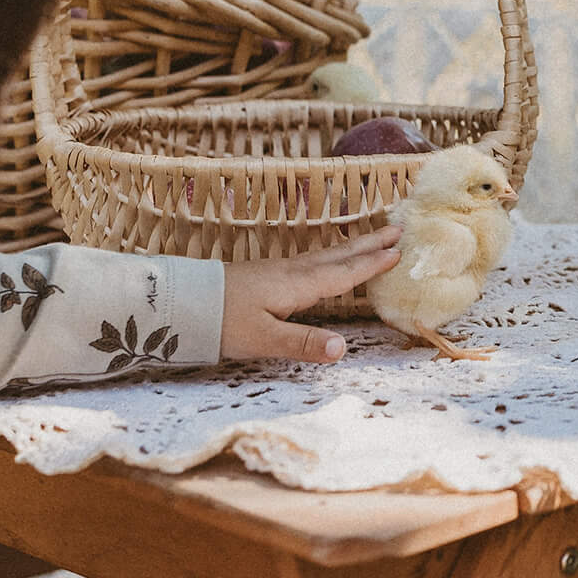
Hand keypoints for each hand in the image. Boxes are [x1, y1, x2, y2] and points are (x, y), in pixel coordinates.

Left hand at [219, 225, 400, 363]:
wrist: (179, 302)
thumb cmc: (220, 321)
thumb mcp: (262, 339)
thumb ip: (302, 343)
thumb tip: (342, 348)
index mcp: (297, 286)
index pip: (342, 274)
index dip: (371, 265)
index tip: (398, 251)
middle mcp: (292, 273)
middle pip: (339, 256)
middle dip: (369, 244)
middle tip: (398, 229)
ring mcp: (279, 272)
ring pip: (326, 255)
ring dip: (353, 246)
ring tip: (373, 237)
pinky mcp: (267, 275)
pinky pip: (312, 260)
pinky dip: (332, 255)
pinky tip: (329, 260)